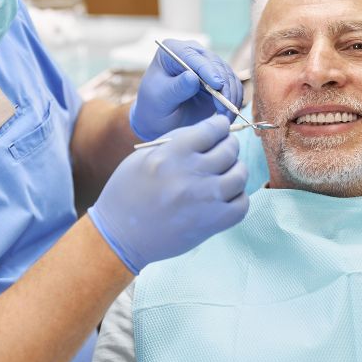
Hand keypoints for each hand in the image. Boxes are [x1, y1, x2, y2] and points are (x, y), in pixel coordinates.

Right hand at [88, 114, 248, 273]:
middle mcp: (189, 174)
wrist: (120, 235)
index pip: (212, 128)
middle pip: (229, 149)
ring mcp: (204, 200)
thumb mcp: (143, 156)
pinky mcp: (212, 223)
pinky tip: (225, 196)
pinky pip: (241, 204)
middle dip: (228, 146)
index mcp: (170, 154)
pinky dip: (237, 197)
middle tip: (222, 151)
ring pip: (240, 175)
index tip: (218, 129)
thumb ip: (176, 141)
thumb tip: (209, 131)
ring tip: (225, 174)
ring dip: (235, 171)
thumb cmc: (128, 193)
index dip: (218, 126)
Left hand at [129, 39, 243, 141]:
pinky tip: (229, 115)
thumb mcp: (160, 99)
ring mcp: (207, 65)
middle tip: (225, 107)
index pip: (192, 56)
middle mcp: (193, 53)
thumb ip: (176, 88)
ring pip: (228, 75)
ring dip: (231, 95)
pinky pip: (233, 86)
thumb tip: (192, 77)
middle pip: (215, 64)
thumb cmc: (154, 107)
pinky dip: (234, 100)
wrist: (160, 119)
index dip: (207, 70)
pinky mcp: (218, 79)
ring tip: (226, 116)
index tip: (217, 85)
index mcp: (173, 50)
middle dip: (223, 86)